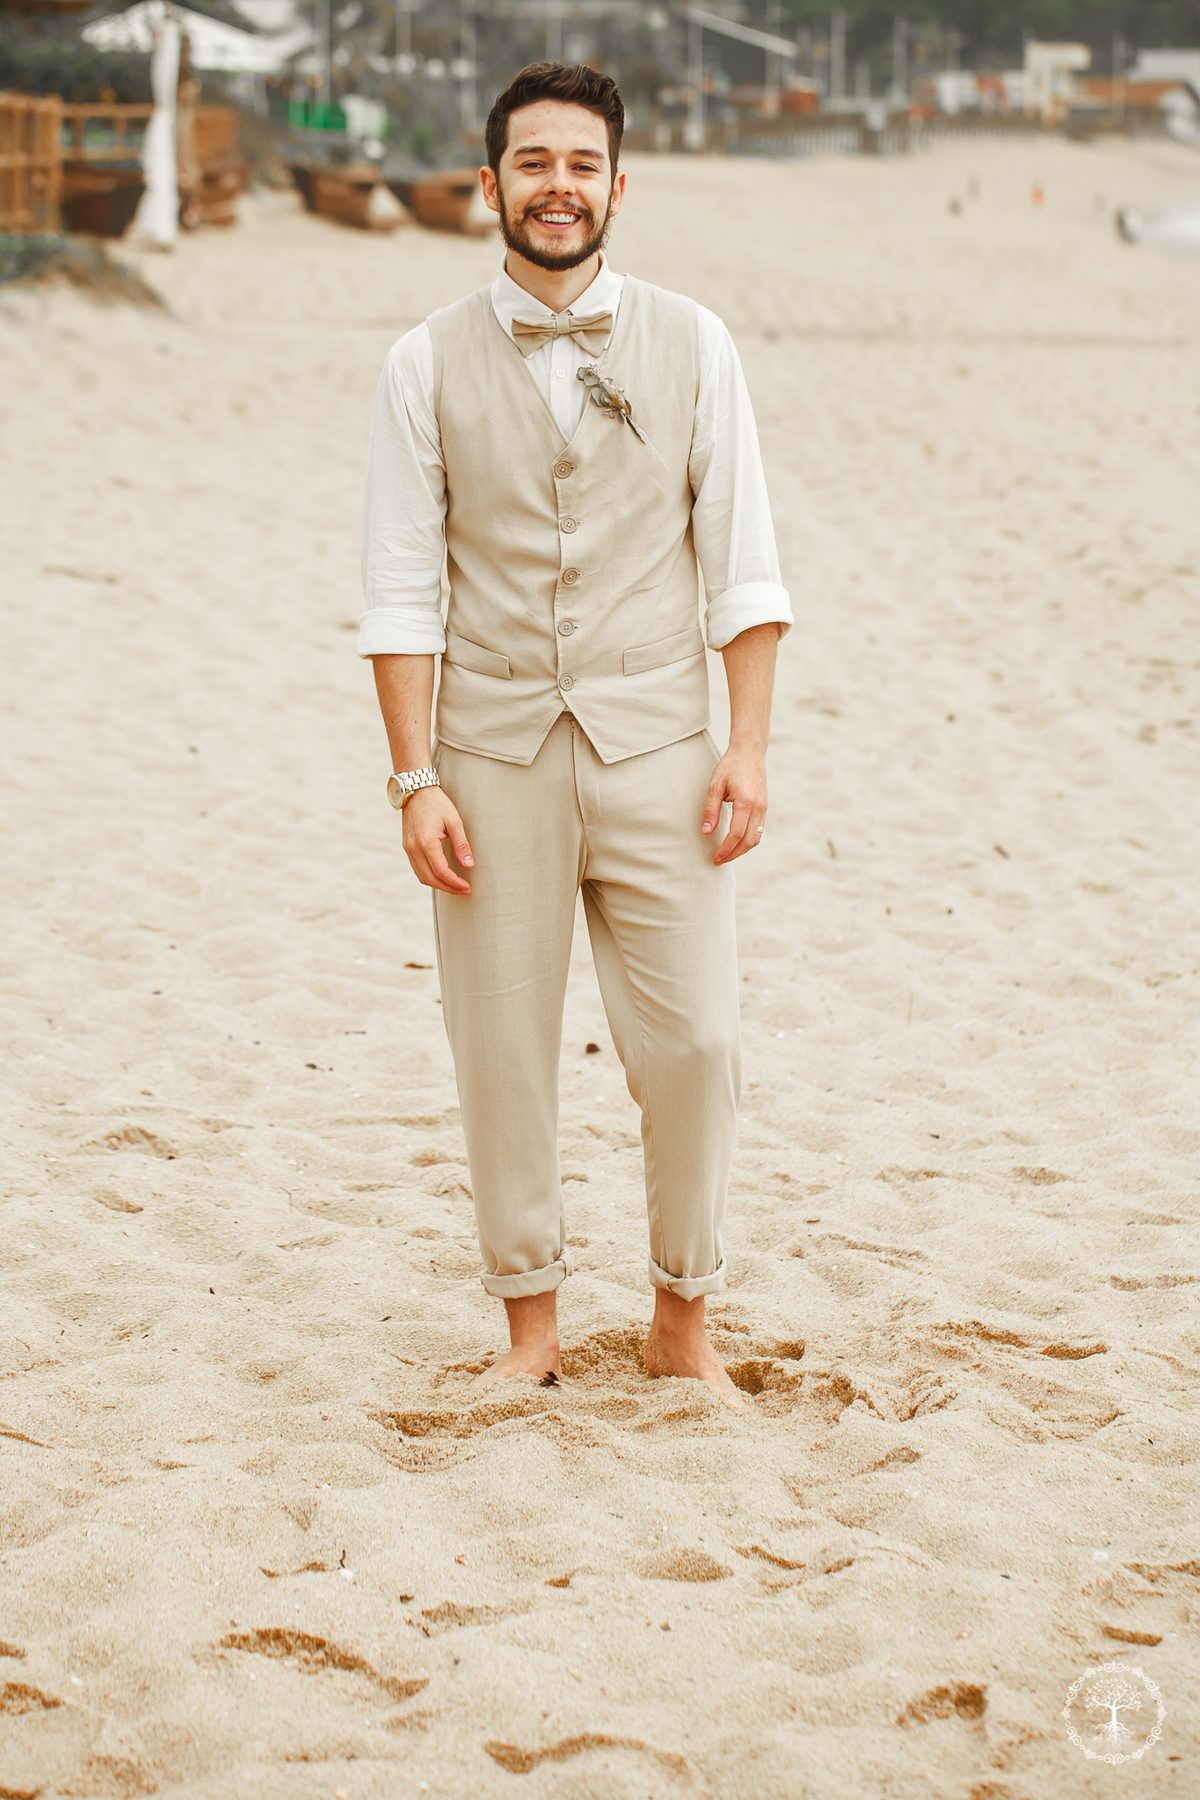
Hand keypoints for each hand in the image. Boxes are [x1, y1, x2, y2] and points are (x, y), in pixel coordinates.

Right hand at [402, 785, 473, 894]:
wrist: (416, 791)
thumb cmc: (437, 803)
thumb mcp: (454, 821)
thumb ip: (461, 844)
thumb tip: (469, 865)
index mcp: (426, 842)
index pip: (441, 872)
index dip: (455, 883)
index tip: (467, 887)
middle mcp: (414, 848)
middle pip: (430, 879)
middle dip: (448, 888)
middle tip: (464, 890)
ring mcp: (408, 848)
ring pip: (422, 876)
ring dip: (438, 885)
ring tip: (454, 886)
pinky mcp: (407, 847)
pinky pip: (417, 868)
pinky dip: (429, 877)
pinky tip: (441, 876)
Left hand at [701, 745, 766, 864]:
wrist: (750, 751)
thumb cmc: (730, 766)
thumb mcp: (715, 786)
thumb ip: (711, 810)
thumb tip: (707, 832)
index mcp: (746, 801)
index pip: (737, 833)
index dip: (726, 849)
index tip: (715, 857)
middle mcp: (759, 806)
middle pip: (749, 841)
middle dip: (733, 854)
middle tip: (718, 860)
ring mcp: (764, 807)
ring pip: (756, 838)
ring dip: (742, 850)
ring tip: (726, 855)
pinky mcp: (765, 807)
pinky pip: (759, 830)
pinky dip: (748, 841)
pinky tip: (736, 843)